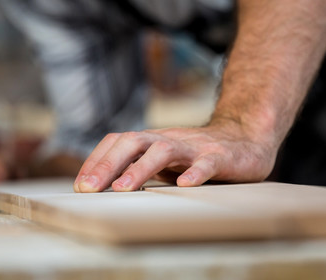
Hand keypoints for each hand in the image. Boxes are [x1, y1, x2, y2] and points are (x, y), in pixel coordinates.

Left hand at [73, 120, 276, 191]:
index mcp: (155, 140)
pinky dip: (196, 173)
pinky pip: (207, 162)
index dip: (96, 160)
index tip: (80, 184)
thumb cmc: (199, 153)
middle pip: (134, 141)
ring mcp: (195, 147)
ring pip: (165, 151)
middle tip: (89, 188)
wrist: (246, 137)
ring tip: (124, 188)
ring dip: (141, 168)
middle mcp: (170, 139)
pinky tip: (185, 186)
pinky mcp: (221, 156)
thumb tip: (103, 185)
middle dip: (108, 164)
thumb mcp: (166, 158)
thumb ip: (140, 165)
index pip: (118, 141)